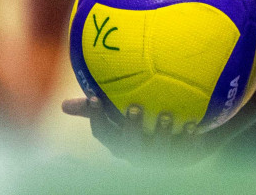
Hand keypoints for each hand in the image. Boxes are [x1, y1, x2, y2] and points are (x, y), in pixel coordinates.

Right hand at [61, 96, 205, 164]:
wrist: (181, 140)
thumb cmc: (142, 124)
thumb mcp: (119, 116)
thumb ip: (98, 108)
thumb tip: (63, 105)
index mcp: (119, 142)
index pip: (103, 133)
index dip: (96, 118)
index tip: (94, 97)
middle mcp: (137, 153)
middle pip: (130, 146)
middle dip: (131, 129)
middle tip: (134, 108)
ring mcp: (160, 158)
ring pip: (159, 150)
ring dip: (163, 134)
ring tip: (167, 115)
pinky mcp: (183, 158)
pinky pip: (185, 150)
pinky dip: (189, 138)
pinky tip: (192, 124)